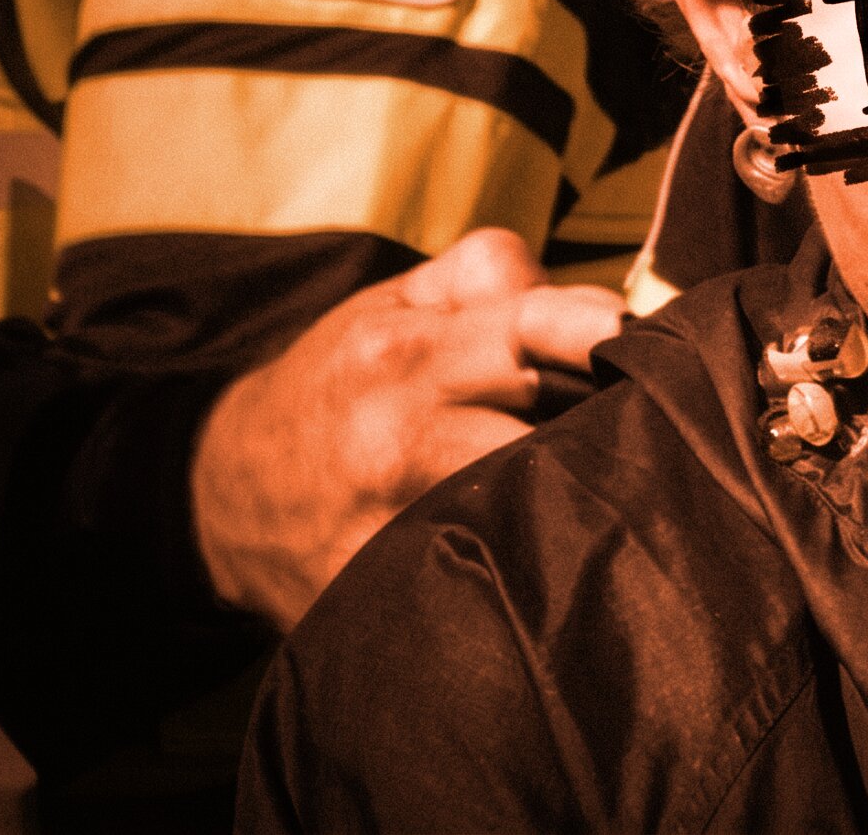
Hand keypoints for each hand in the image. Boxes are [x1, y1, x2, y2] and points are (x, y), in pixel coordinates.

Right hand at [191, 228, 624, 629]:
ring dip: (572, 500)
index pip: (530, 327)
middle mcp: (396, 432)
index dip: (601, 333)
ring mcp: (386, 518)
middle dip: (598, 430)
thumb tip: (590, 300)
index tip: (644, 344)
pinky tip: (554, 556)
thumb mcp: (395, 306)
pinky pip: (478, 579)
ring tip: (610, 493)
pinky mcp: (381, 589)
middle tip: (642, 432)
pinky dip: (526, 566)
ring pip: (517, 510)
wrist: (223, 492)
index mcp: (404, 351)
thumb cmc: (343, 382)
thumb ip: (490, 278)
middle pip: (536, 430)